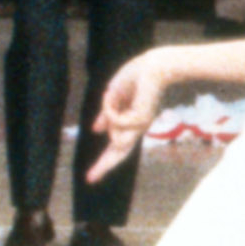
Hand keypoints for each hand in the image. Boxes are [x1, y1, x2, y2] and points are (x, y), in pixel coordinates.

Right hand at [84, 51, 166, 183]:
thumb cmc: (137, 76)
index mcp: (132, 122)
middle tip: (88, 179)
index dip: (105, 160)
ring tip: (114, 93)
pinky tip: (115, 93)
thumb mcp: (114, 95)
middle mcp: (137, 126)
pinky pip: (113, 119)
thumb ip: (106, 114)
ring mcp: (140, 125)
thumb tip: (95, 130)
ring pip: (115, 138)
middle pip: (119, 152)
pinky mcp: (141, 120)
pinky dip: (108, 106)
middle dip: (104, 165)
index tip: (92, 176)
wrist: (156, 66)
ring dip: (107, 113)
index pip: (117, 145)